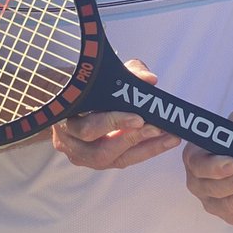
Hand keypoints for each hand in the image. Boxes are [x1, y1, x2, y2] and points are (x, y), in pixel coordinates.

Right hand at [52, 60, 180, 169]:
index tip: (139, 118)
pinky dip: (144, 150)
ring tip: (168, 138)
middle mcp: (68, 142)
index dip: (112, 124)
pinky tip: (164, 141)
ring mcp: (81, 155)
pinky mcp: (97, 160)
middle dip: (132, 139)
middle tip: (158, 128)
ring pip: (112, 159)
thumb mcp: (106, 71)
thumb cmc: (89, 82)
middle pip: (99, 151)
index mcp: (64, 117)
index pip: (87, 127)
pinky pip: (121, 160)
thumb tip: (150, 79)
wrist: (71, 94)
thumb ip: (129, 72)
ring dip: (143, 149)